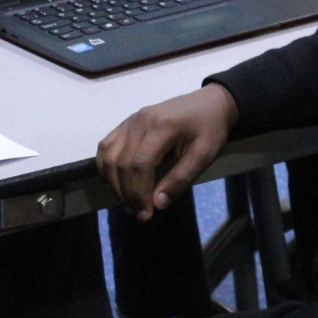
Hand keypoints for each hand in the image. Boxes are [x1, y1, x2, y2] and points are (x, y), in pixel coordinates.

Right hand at [97, 85, 238, 220]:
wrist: (211, 103)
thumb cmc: (211, 128)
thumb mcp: (205, 154)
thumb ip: (182, 179)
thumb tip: (158, 204)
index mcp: (162, 126)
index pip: (139, 165)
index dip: (139, 194)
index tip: (147, 215)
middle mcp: (140, 121)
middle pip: (120, 163)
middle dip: (126, 194)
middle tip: (140, 214)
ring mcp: (130, 120)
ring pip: (108, 157)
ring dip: (114, 185)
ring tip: (129, 203)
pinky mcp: (126, 123)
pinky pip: (106, 147)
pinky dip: (107, 169)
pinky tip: (118, 184)